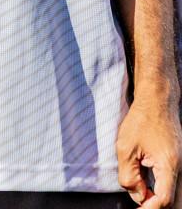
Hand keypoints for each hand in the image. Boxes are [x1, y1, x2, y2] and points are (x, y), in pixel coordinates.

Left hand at [117, 93, 179, 207]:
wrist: (158, 102)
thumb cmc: (141, 121)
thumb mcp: (125, 148)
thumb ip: (129, 176)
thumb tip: (137, 197)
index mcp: (169, 165)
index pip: (164, 200)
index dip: (150, 208)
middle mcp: (181, 169)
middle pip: (175, 202)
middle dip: (156, 207)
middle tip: (139, 206)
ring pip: (176, 196)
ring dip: (159, 200)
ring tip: (141, 196)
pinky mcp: (179, 164)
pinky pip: (174, 185)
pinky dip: (162, 192)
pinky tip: (148, 189)